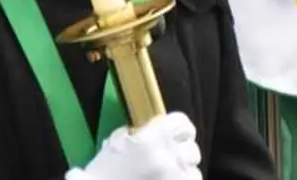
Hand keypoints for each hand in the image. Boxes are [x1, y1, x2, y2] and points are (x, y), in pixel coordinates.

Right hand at [66, 112, 202, 179]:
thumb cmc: (103, 170)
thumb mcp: (116, 142)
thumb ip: (137, 133)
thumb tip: (151, 130)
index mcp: (153, 138)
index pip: (182, 123)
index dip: (179, 127)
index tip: (176, 132)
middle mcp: (168, 158)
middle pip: (192, 149)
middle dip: (182, 151)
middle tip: (171, 155)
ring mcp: (174, 178)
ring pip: (194, 171)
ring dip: (184, 172)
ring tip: (169, 174)